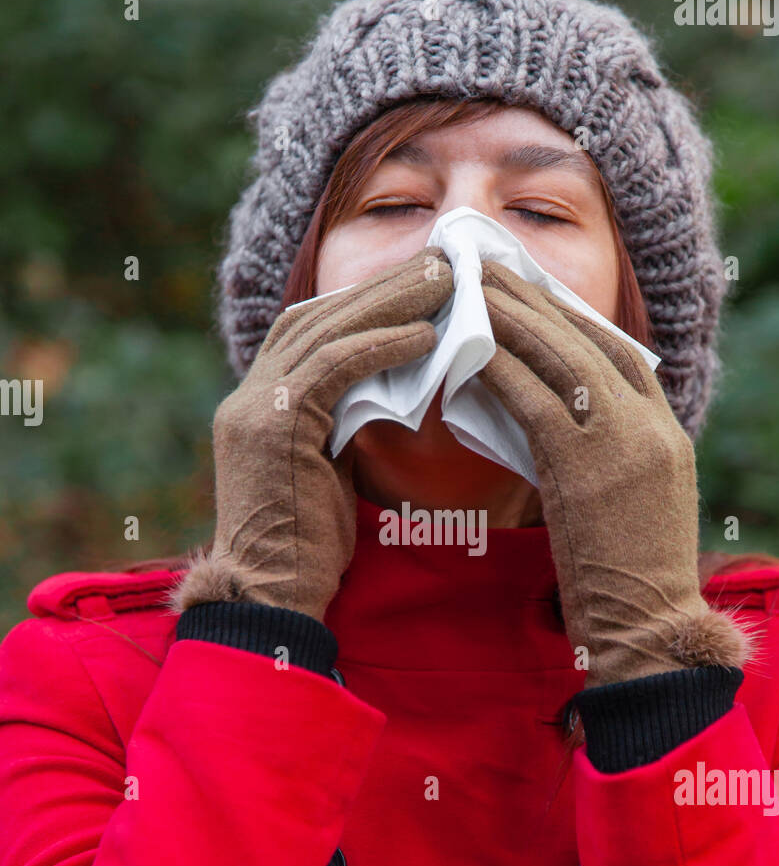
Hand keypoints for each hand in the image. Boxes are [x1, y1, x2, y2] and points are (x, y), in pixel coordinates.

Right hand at [172, 247, 453, 621]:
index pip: (308, 330)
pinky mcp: (272, 426)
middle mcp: (247, 396)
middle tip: (440, 264)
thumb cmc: (308, 551)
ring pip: (325, 330)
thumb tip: (395, 387)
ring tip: (444, 284)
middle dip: (380, 288)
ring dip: (389, 303)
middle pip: (316, 316)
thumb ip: (344, 424)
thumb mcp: (327, 472)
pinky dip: (380, 345)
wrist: (268, 602)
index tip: (418, 285)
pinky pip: (333, 367)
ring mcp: (252, 408)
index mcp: (256, 403)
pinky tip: (425, 335)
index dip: (362, 302)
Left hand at [478, 262, 752, 687]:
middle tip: (491, 268)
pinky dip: (500, 371)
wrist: (649, 635)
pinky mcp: (585, 468)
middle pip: (590, 340)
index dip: (572, 317)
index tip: (531, 291)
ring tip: (472, 289)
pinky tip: (467, 351)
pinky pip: (534, 401)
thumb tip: (545, 421)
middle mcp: (652, 427)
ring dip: (513, 320)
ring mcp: (624, 443)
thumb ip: (602, 456)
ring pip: (562, 359)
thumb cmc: (629, 584)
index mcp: (668, 434)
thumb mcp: (630, 506)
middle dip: (537, 301)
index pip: (619, 353)